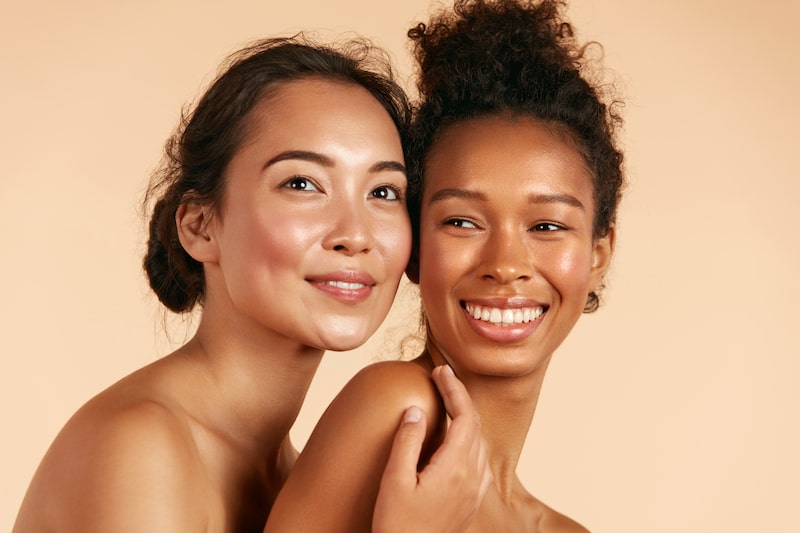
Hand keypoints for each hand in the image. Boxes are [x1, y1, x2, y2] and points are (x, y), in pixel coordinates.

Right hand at [372, 365, 490, 532]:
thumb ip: (407, 442)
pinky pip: (480, 461)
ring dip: (467, 418)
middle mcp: (472, 477)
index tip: (441, 370)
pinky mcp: (471, 502)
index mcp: (455, 467)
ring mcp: (474, 491)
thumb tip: (416, 410)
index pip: (464, 415)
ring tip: (448, 403)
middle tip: (442, 379)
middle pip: (475, 425)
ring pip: (480, 442)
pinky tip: (457, 441)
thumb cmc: (398, 525)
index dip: (454, 388)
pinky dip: (471, 440)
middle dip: (461, 398)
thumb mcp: (394, 480)